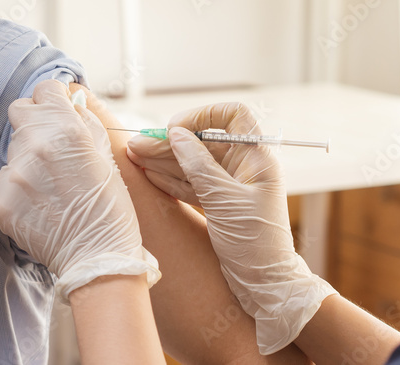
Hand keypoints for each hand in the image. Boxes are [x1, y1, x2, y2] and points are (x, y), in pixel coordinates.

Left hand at [0, 80, 160, 303]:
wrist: (97, 259)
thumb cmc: (110, 209)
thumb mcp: (107, 157)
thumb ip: (86, 123)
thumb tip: (72, 103)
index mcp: (66, 130)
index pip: (44, 89)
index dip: (53, 100)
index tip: (58, 112)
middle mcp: (35, 146)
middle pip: (20, 112)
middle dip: (35, 123)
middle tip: (53, 148)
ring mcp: (14, 173)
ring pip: (13, 149)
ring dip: (28, 159)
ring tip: (51, 186)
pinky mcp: (0, 199)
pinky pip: (5, 180)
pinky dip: (18, 188)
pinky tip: (39, 204)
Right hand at [128, 103, 335, 354]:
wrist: (264, 283)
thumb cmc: (255, 242)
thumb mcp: (224, 200)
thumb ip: (199, 165)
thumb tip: (176, 134)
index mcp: (256, 158)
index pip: (232, 116)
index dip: (203, 116)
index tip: (177, 129)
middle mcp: (243, 167)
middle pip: (203, 142)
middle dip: (170, 143)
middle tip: (137, 146)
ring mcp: (230, 186)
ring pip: (193, 164)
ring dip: (164, 160)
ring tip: (135, 157)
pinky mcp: (218, 204)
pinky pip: (191, 184)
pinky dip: (171, 179)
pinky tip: (149, 174)